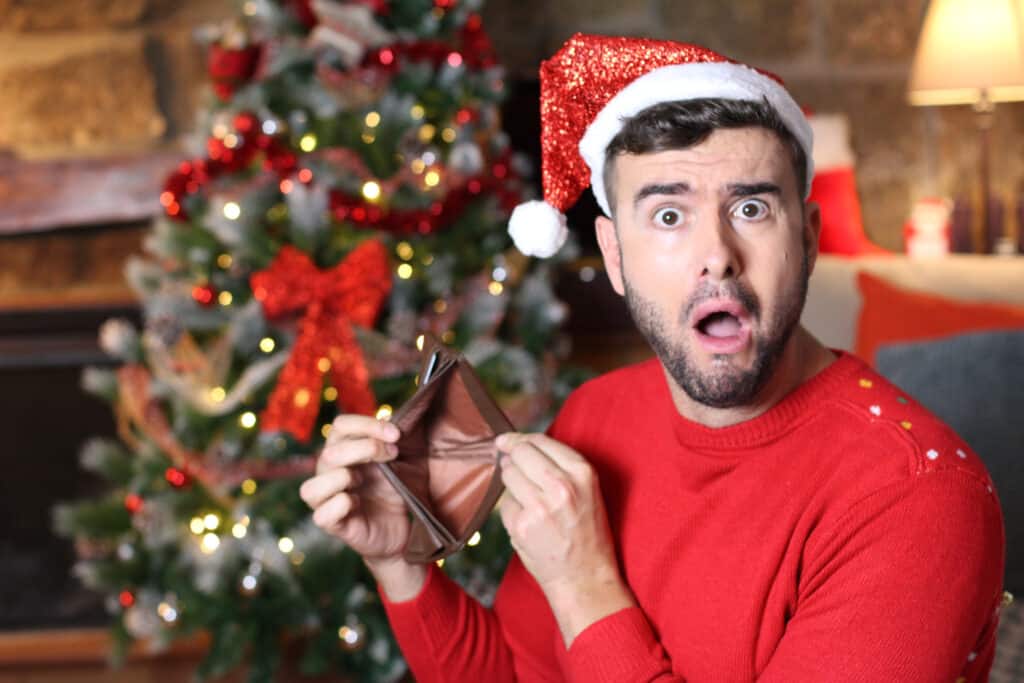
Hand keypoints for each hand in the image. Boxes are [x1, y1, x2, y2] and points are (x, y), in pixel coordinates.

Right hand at [300, 415, 408, 562]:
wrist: (402, 528)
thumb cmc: (395, 490)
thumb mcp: (400, 461)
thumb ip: (393, 441)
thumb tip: (397, 419)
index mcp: (342, 451)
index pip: (340, 426)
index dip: (367, 424)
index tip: (396, 434)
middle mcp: (328, 473)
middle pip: (330, 451)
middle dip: (366, 448)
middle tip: (393, 454)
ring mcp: (327, 501)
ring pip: (311, 487)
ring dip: (342, 477)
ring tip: (363, 480)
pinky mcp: (333, 525)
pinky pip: (322, 515)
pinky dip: (340, 505)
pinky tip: (356, 503)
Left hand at [497, 432, 635, 644]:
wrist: (585, 578)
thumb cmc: (586, 532)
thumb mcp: (587, 490)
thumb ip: (559, 465)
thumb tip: (516, 444)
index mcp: (582, 472)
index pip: (539, 440)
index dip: (519, 439)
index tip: (506, 441)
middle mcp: (561, 485)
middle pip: (519, 453)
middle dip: (512, 457)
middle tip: (512, 466)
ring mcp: (539, 506)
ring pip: (508, 475)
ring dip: (511, 483)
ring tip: (528, 499)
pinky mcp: (522, 526)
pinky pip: (505, 504)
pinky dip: (512, 510)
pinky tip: (528, 522)